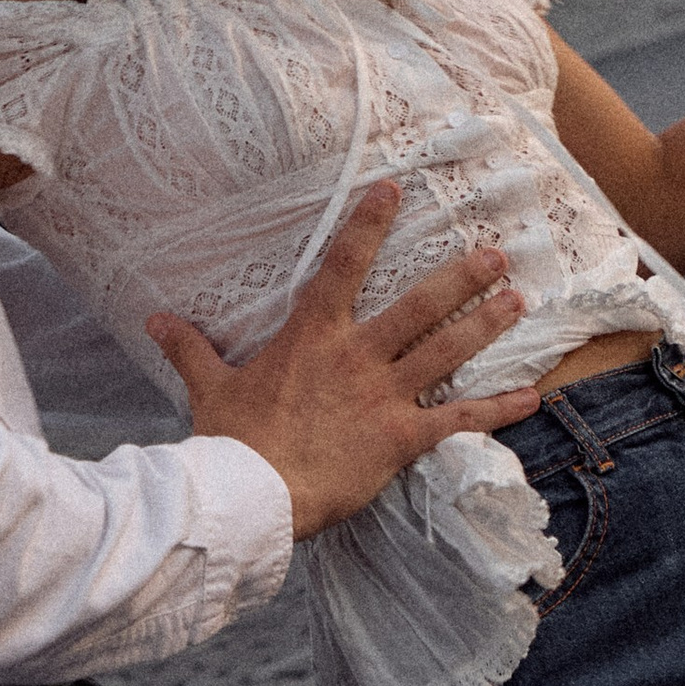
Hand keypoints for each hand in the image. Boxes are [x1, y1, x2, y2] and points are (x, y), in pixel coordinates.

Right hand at [146, 182, 538, 545]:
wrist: (251, 496)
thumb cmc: (230, 442)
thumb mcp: (207, 389)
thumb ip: (188, 349)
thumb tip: (152, 319)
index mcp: (311, 337)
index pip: (342, 265)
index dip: (368, 224)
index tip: (392, 189)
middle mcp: (355, 357)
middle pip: (417, 306)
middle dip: (460, 276)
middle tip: (496, 251)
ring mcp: (383, 397)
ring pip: (445, 351)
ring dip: (485, 324)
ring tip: (519, 299)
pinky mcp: (401, 440)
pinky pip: (457, 421)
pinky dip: (497, 410)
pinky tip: (532, 396)